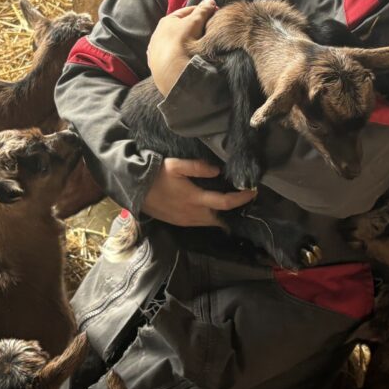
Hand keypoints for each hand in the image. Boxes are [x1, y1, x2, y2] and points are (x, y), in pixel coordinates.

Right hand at [141, 158, 256, 226]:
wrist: (135, 190)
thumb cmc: (156, 175)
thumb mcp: (175, 165)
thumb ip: (197, 167)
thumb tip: (217, 171)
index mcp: (194, 199)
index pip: (225, 202)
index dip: (241, 199)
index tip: (253, 191)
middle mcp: (193, 214)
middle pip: (221, 217)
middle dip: (235, 210)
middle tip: (245, 198)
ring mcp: (186, 221)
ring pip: (212, 222)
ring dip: (223, 215)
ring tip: (232, 202)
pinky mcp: (180, 223)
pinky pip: (201, 223)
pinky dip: (212, 217)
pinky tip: (213, 208)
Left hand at [148, 0, 216, 96]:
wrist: (172, 71)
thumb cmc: (182, 42)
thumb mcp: (195, 22)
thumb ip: (203, 10)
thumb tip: (210, 1)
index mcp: (166, 21)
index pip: (187, 11)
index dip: (202, 11)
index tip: (213, 13)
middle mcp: (157, 34)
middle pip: (180, 28)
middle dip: (193, 28)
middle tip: (208, 30)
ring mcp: (155, 50)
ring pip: (173, 43)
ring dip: (184, 43)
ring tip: (197, 46)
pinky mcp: (155, 64)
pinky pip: (168, 57)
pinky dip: (176, 56)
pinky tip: (183, 59)